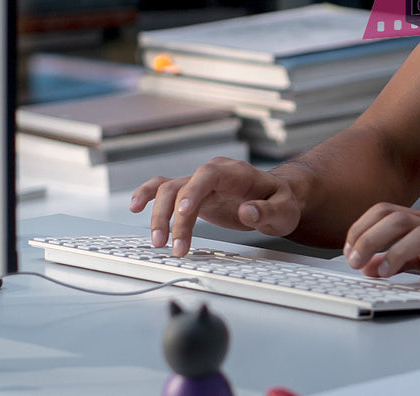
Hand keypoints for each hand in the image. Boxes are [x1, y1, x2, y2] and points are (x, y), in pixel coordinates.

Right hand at [129, 158, 303, 255]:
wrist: (276, 198)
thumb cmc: (281, 202)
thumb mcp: (284, 211)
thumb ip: (268, 211)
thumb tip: (247, 211)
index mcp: (236, 173)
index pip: (209, 175)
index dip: (193, 191)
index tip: (183, 212)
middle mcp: (214, 173)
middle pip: (182, 186)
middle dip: (172, 216)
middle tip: (173, 246)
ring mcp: (201, 183)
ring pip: (168, 190)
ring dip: (159, 216)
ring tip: (159, 243)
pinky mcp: (192, 194)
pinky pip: (164, 189)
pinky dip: (147, 195)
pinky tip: (134, 207)